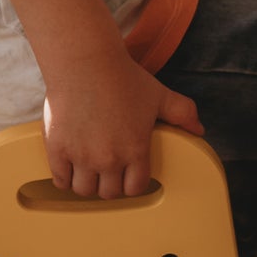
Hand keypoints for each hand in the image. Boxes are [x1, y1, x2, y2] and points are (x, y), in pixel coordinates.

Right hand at [43, 46, 203, 199]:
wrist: (85, 62)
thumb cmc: (122, 77)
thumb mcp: (159, 95)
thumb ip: (182, 113)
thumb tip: (199, 129)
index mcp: (135, 150)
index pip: (135, 188)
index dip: (132, 183)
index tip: (127, 176)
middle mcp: (109, 159)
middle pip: (108, 193)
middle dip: (110, 184)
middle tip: (107, 172)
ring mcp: (81, 156)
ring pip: (84, 190)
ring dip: (87, 184)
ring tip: (88, 171)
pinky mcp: (58, 149)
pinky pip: (60, 179)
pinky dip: (65, 177)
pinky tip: (69, 167)